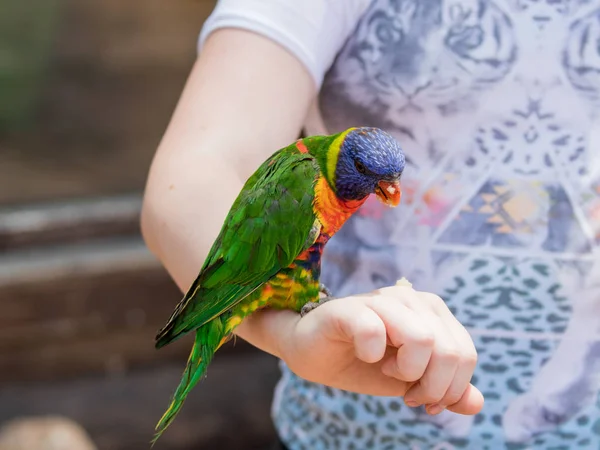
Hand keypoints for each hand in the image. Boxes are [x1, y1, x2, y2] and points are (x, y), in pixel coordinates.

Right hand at [254, 284, 482, 415]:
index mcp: (433, 313)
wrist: (313, 354)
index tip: (425, 401)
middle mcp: (413, 299)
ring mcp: (381, 300)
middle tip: (408, 396)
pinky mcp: (349, 309)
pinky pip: (375, 330)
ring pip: (424, 340)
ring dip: (408, 372)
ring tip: (387, 372)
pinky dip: (373, 354)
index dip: (452, 388)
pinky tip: (365, 355)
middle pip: (450, 351)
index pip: (466, 354)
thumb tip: (477, 403)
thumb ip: (445, 390)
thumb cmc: (364, 363)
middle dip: (432, 387)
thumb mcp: (410, 383)